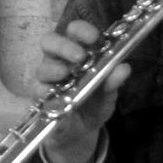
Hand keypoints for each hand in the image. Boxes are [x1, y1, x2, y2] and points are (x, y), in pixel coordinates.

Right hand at [35, 19, 127, 162]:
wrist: (82, 132)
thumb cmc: (94, 104)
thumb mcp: (108, 95)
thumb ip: (113, 82)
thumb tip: (124, 67)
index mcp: (77, 53)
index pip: (74, 32)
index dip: (81, 30)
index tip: (94, 37)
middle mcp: (58, 61)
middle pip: (49, 42)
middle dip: (63, 46)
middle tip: (79, 56)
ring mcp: (47, 79)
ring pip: (42, 67)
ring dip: (53, 69)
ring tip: (65, 74)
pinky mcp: (40, 98)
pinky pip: (38, 92)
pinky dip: (46, 92)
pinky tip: (56, 95)